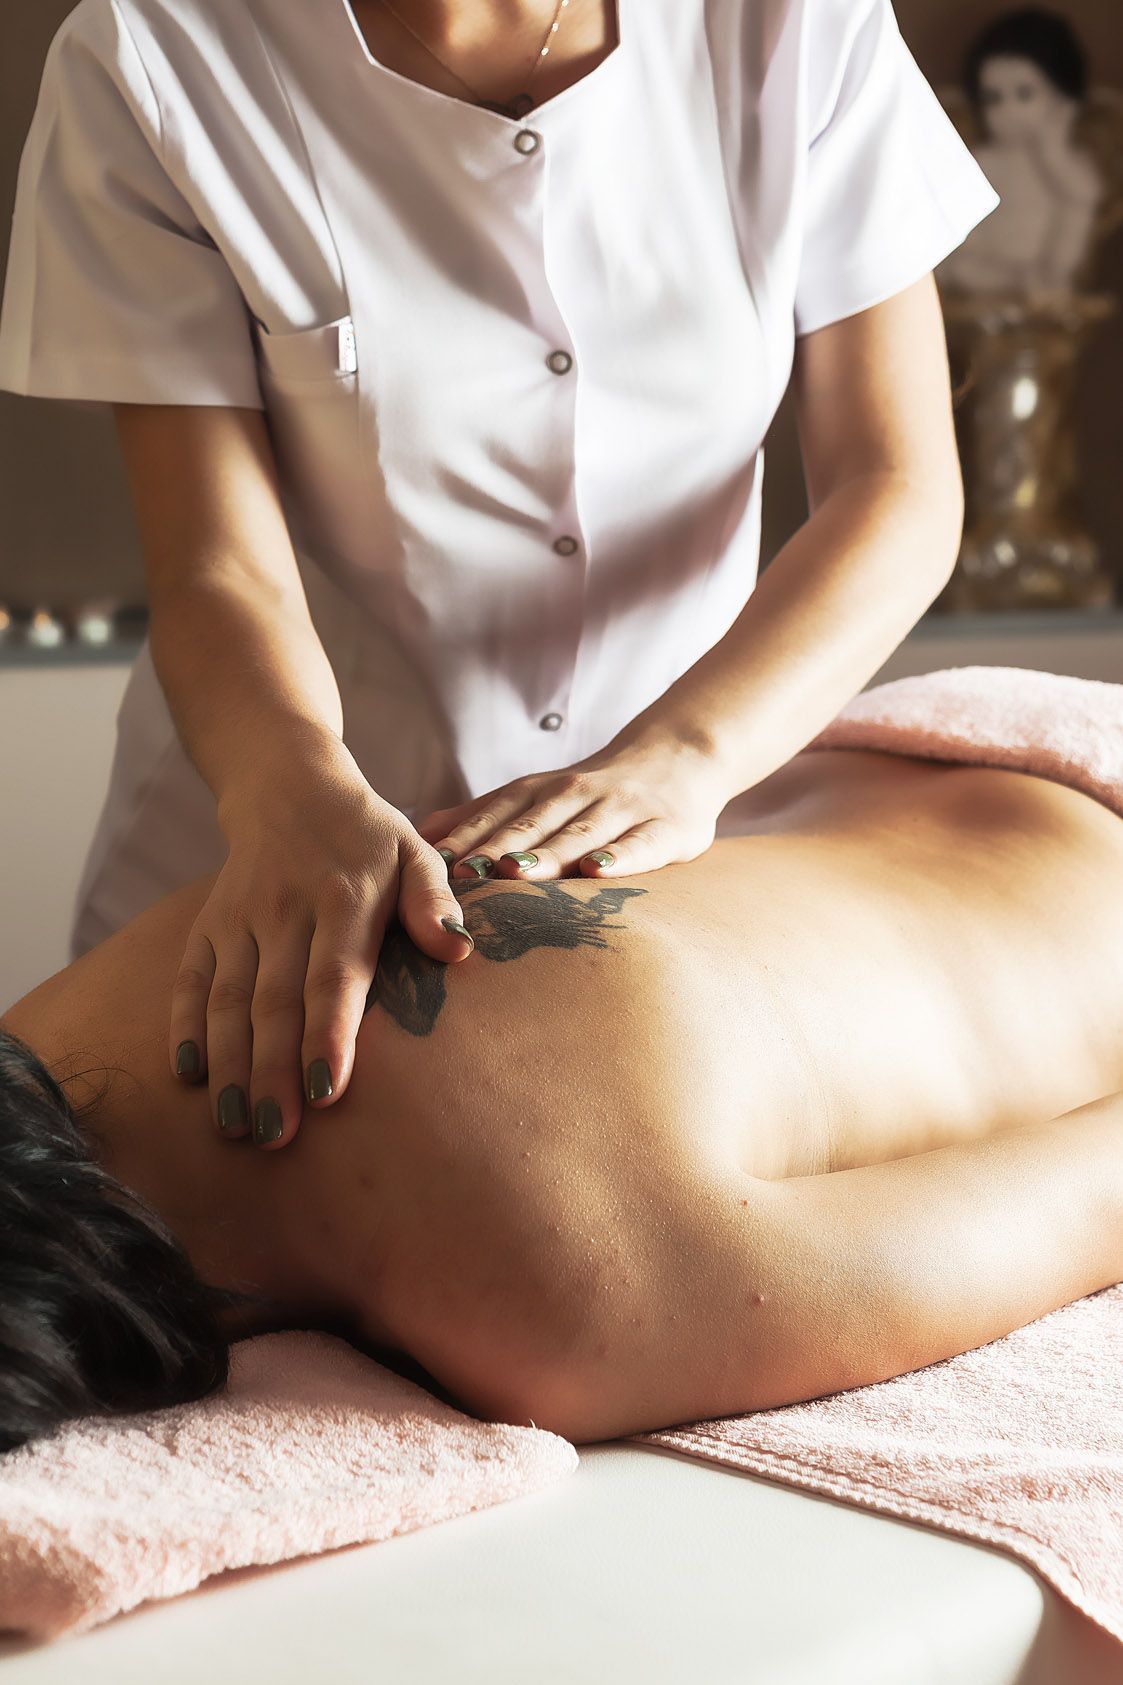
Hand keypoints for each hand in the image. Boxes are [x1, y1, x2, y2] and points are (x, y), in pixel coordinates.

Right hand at [168, 731, 473, 1150]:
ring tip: (235, 1126)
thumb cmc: (369, 838)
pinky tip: (191, 1076)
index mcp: (345, 897)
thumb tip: (456, 950)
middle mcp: (286, 909)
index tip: (326, 1092)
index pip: (334, 976)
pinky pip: (190, 979)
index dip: (328, 1034)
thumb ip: (434, 901)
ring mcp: (240, 917)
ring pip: (228, 999)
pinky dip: (186, 1026)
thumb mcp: (415, 851)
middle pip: (276, 1001)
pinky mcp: (209, 923)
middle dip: (274, 1072)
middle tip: (278, 1136)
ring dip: (230, 1065)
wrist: (289, 787)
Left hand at [413, 735, 728, 881]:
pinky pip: (642, 845)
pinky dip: (620, 858)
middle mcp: (578, 794)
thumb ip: (485, 814)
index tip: (432, 863)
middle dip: (497, 847)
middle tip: (463, 874)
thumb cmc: (597, 792)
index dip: (466, 836)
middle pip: (532, 823)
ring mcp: (624, 810)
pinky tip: (597, 872)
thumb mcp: (540, 794)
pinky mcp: (667, 829)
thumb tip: (422, 833)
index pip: (498, 812)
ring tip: (517, 872)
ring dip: (547, 852)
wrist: (683, 757)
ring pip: (581, 833)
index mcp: (543, 790)